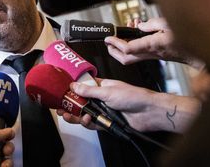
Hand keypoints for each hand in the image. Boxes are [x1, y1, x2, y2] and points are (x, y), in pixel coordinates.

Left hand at [0, 128, 14, 166]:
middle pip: (5, 147)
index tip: (10, 135)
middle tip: (5, 151)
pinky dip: (7, 166)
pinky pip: (8, 166)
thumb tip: (7, 130)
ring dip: (8, 160)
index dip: (4, 135)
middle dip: (8, 148)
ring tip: (3, 164)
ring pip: (8, 159)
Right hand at [60, 78, 200, 133]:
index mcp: (101, 86)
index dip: (71, 90)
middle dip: (70, 105)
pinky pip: (93, 124)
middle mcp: (101, 98)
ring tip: (70, 115)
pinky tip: (86, 120)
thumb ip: (89, 91)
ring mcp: (103, 111)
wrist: (148, 112)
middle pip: (81, 102)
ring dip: (76, 115)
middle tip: (61, 108)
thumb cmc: (134, 96)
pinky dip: (87, 123)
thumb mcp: (108, 91)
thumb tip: (74, 86)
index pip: (82, 87)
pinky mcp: (107, 122)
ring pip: (85, 114)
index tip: (62, 93)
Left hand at [105, 17, 203, 67]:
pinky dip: (134, 43)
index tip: (108, 38)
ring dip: (123, 46)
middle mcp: (151, 53)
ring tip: (122, 33)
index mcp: (152, 45)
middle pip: (126, 58)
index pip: (128, 48)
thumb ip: (152, 24)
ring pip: (132, 56)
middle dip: (113, 51)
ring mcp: (153, 56)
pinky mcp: (157, 55)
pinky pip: (140, 52)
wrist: (199, 53)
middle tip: (108, 42)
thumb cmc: (188, 39)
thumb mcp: (168, 24)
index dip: (116, 44)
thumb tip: (140, 26)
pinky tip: (137, 32)